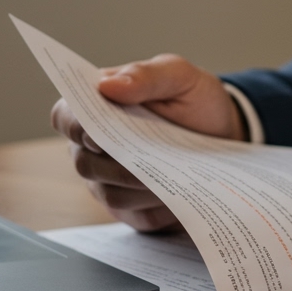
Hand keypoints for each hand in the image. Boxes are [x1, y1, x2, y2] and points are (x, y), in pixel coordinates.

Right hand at [50, 54, 245, 231]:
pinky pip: (135, 215)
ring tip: (174, 176)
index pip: (65, 116)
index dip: (76, 126)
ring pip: (110, 193)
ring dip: (141, 187)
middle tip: (153, 160)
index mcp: (97, 106)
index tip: (99, 133)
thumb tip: (108, 85)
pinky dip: (158, 207)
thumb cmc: (195, 101)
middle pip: (84, 162)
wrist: (226, 134)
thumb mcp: (180, 77)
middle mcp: (94, 146)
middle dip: (118, 164)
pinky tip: (179, 194)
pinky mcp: (132, 207)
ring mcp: (110, 179)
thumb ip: (146, 75)